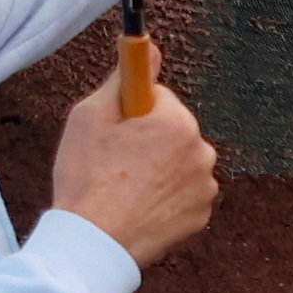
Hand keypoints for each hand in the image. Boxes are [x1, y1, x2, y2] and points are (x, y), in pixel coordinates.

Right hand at [55, 72, 221, 266]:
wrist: (95, 242)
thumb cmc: (87, 178)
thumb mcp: (90, 117)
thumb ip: (124, 80)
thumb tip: (148, 50)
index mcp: (177, 122)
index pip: (158, 97)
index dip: (131, 111)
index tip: (115, 127)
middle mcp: (201, 152)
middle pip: (172, 130)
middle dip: (147, 139)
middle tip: (113, 160)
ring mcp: (205, 187)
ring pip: (178, 162)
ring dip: (158, 168)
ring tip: (123, 187)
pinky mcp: (201, 216)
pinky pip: (183, 193)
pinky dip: (165, 196)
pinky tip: (138, 206)